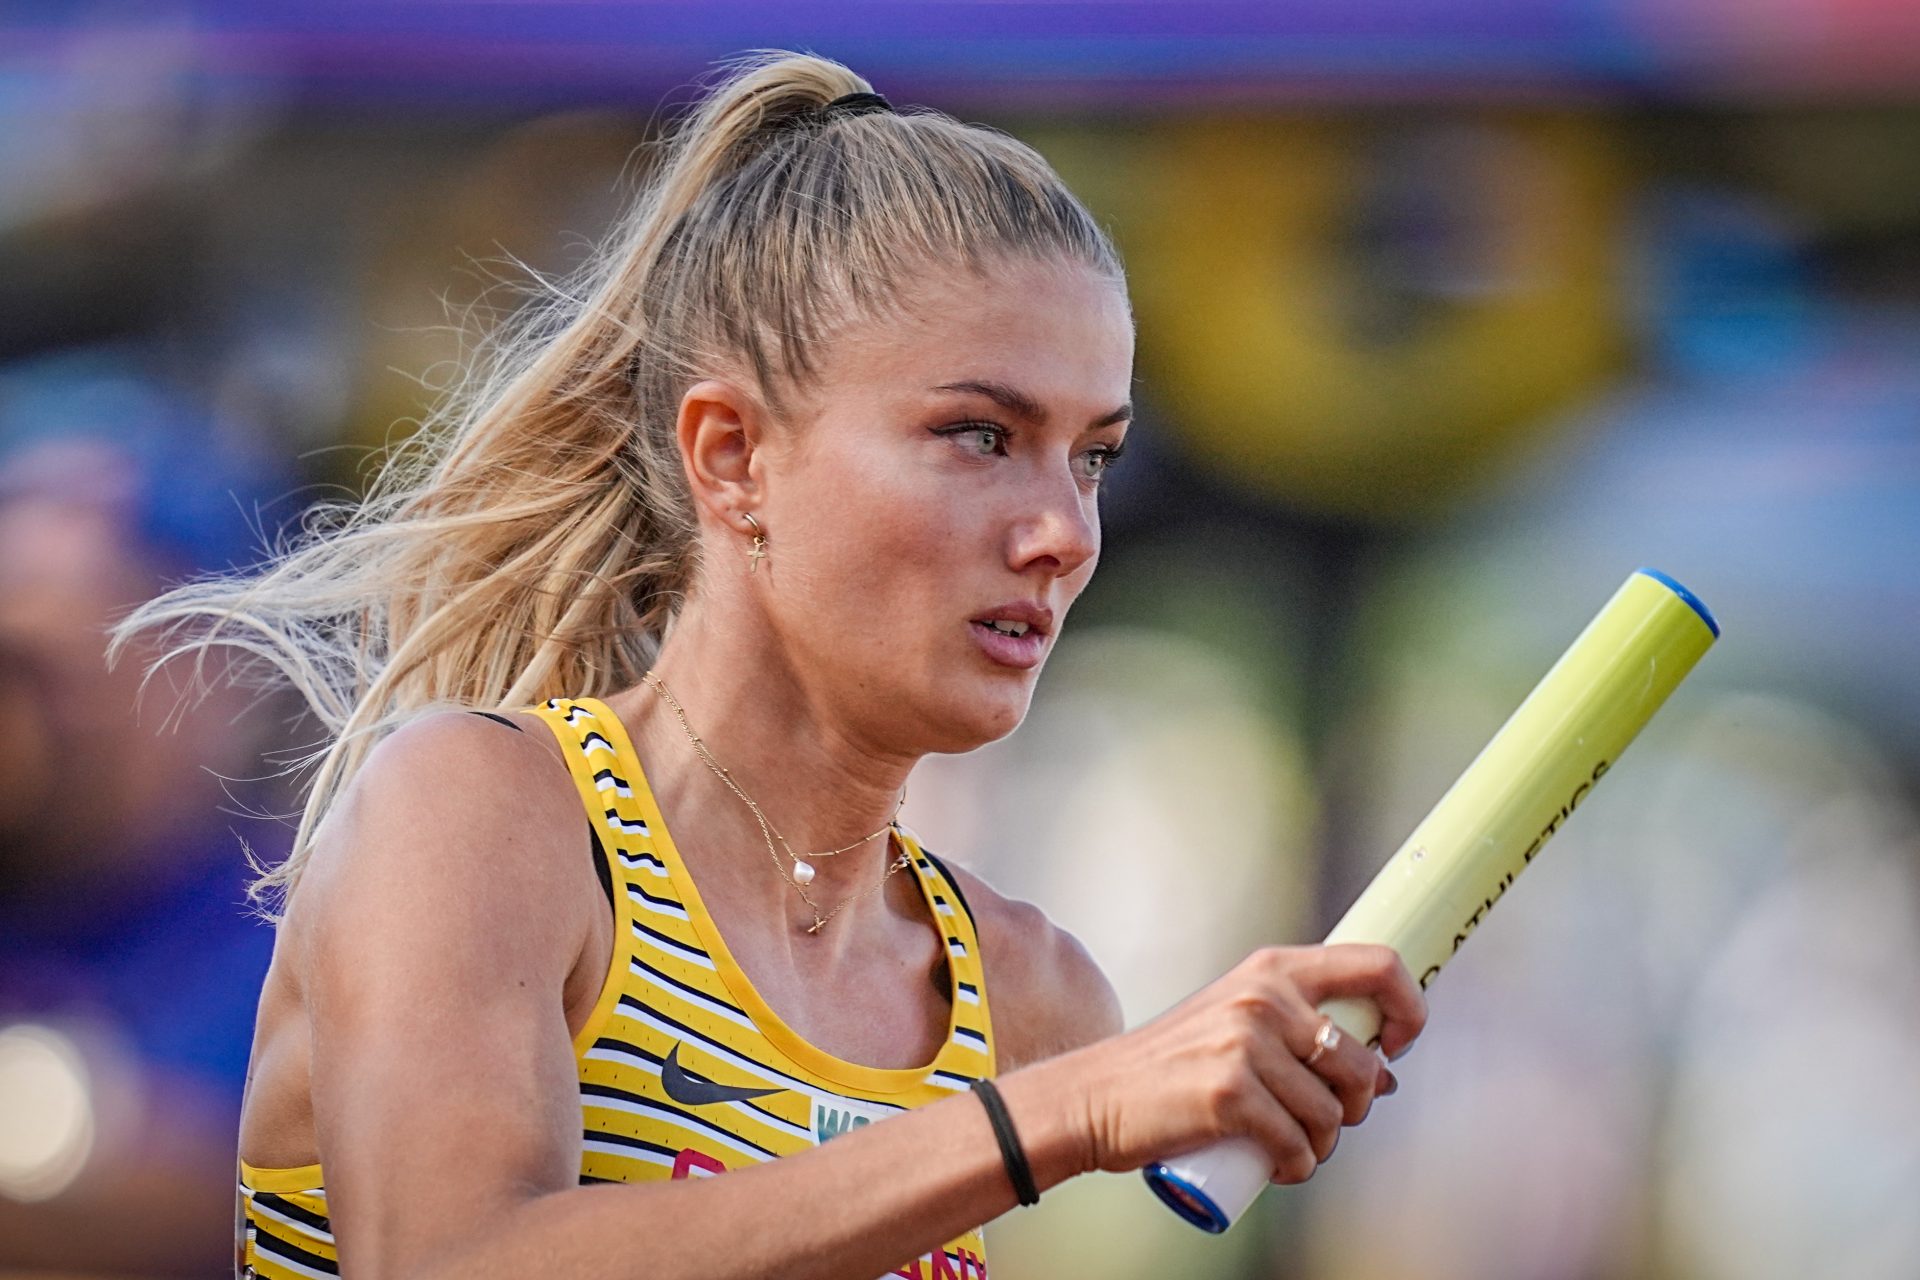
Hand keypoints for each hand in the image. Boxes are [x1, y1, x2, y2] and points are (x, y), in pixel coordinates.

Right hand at [1059, 944, 1426, 1183]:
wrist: (1099, 1095)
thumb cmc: (1174, 1063)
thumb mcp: (1239, 1019)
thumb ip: (1304, 1029)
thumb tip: (1385, 1074)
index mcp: (1272, 968)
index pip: (1378, 966)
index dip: (1410, 1009)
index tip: (1398, 1046)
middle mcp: (1263, 997)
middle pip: (1364, 1062)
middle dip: (1355, 1106)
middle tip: (1323, 1118)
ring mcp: (1246, 1044)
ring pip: (1333, 1114)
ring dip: (1322, 1145)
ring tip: (1292, 1144)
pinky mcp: (1230, 1094)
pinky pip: (1299, 1146)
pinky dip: (1296, 1167)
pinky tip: (1276, 1165)